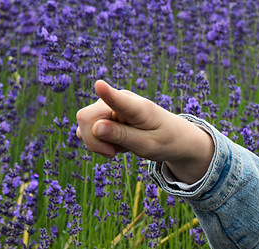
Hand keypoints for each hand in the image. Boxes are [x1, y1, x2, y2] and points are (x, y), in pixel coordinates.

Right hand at [76, 80, 212, 183]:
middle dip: (95, 142)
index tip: (99, 85)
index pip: (120, 100)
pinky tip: (116, 142)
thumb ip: (122, 136)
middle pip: (87, 118)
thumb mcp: (148, 145)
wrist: (174, 136)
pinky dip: (98, 141)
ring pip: (84, 125)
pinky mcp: (103, 112)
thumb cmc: (165, 140)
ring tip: (121, 144)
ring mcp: (109, 104)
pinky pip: (87, 129)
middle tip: (113, 153)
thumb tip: (95, 128)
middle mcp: (119, 99)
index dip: (107, 94)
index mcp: (138, 108)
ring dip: (97, 143)